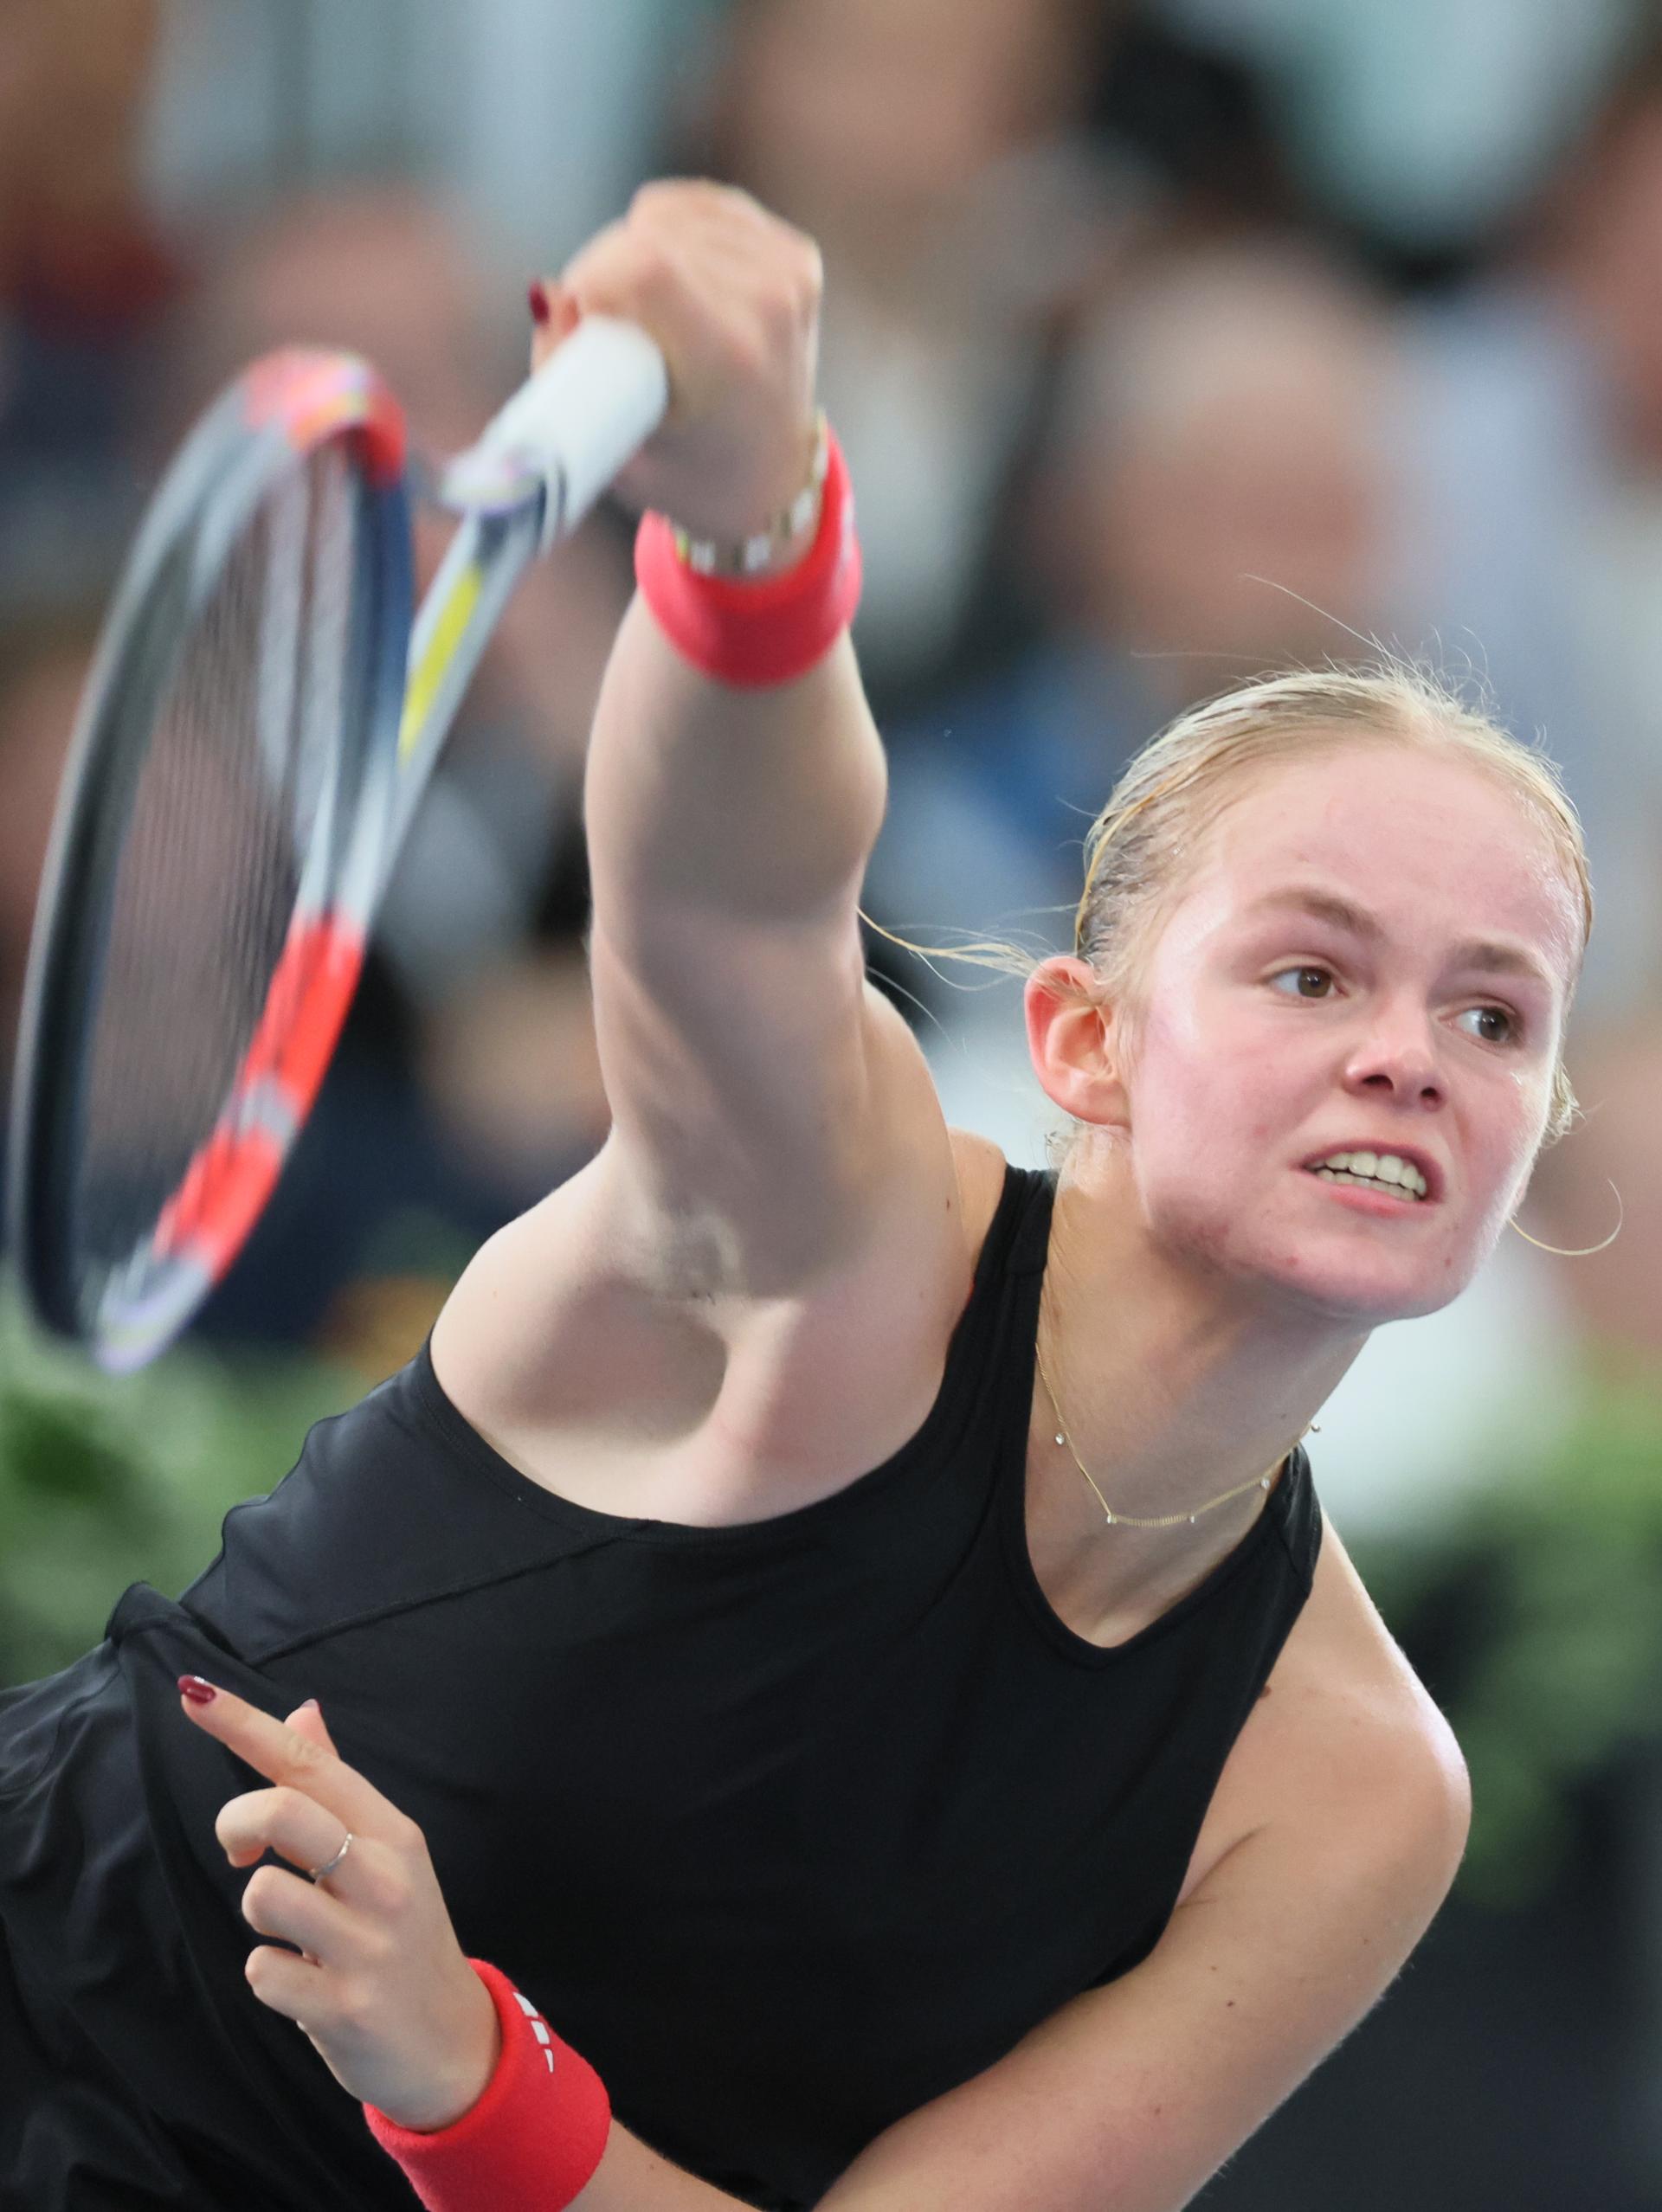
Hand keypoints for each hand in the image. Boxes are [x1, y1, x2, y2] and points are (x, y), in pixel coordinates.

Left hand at [178, 1679, 500, 2131]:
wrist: (452, 2043)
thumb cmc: (403, 1937)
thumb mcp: (385, 1856)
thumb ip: (336, 1788)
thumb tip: (302, 1711)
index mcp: (391, 1833)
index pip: (309, 1763)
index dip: (246, 1725)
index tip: (193, 1695)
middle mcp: (385, 1878)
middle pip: (283, 1812)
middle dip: (236, 1825)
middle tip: (244, 1854)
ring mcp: (367, 1943)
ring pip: (263, 1895)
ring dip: (258, 1916)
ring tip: (295, 1934)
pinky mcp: (345, 2005)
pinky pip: (263, 1972)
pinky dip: (269, 1977)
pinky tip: (304, 1985)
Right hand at [531, 179, 822, 544]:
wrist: (770, 482)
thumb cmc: (685, 476)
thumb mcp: (614, 450)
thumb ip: (566, 375)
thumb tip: (545, 295)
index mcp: (730, 363)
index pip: (646, 269)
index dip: (591, 277)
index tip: (578, 320)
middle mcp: (770, 309)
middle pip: (649, 234)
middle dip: (603, 268)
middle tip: (603, 328)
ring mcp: (790, 276)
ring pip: (667, 213)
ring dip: (634, 249)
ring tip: (643, 314)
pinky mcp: (795, 254)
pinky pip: (698, 205)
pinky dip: (668, 231)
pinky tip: (670, 277)